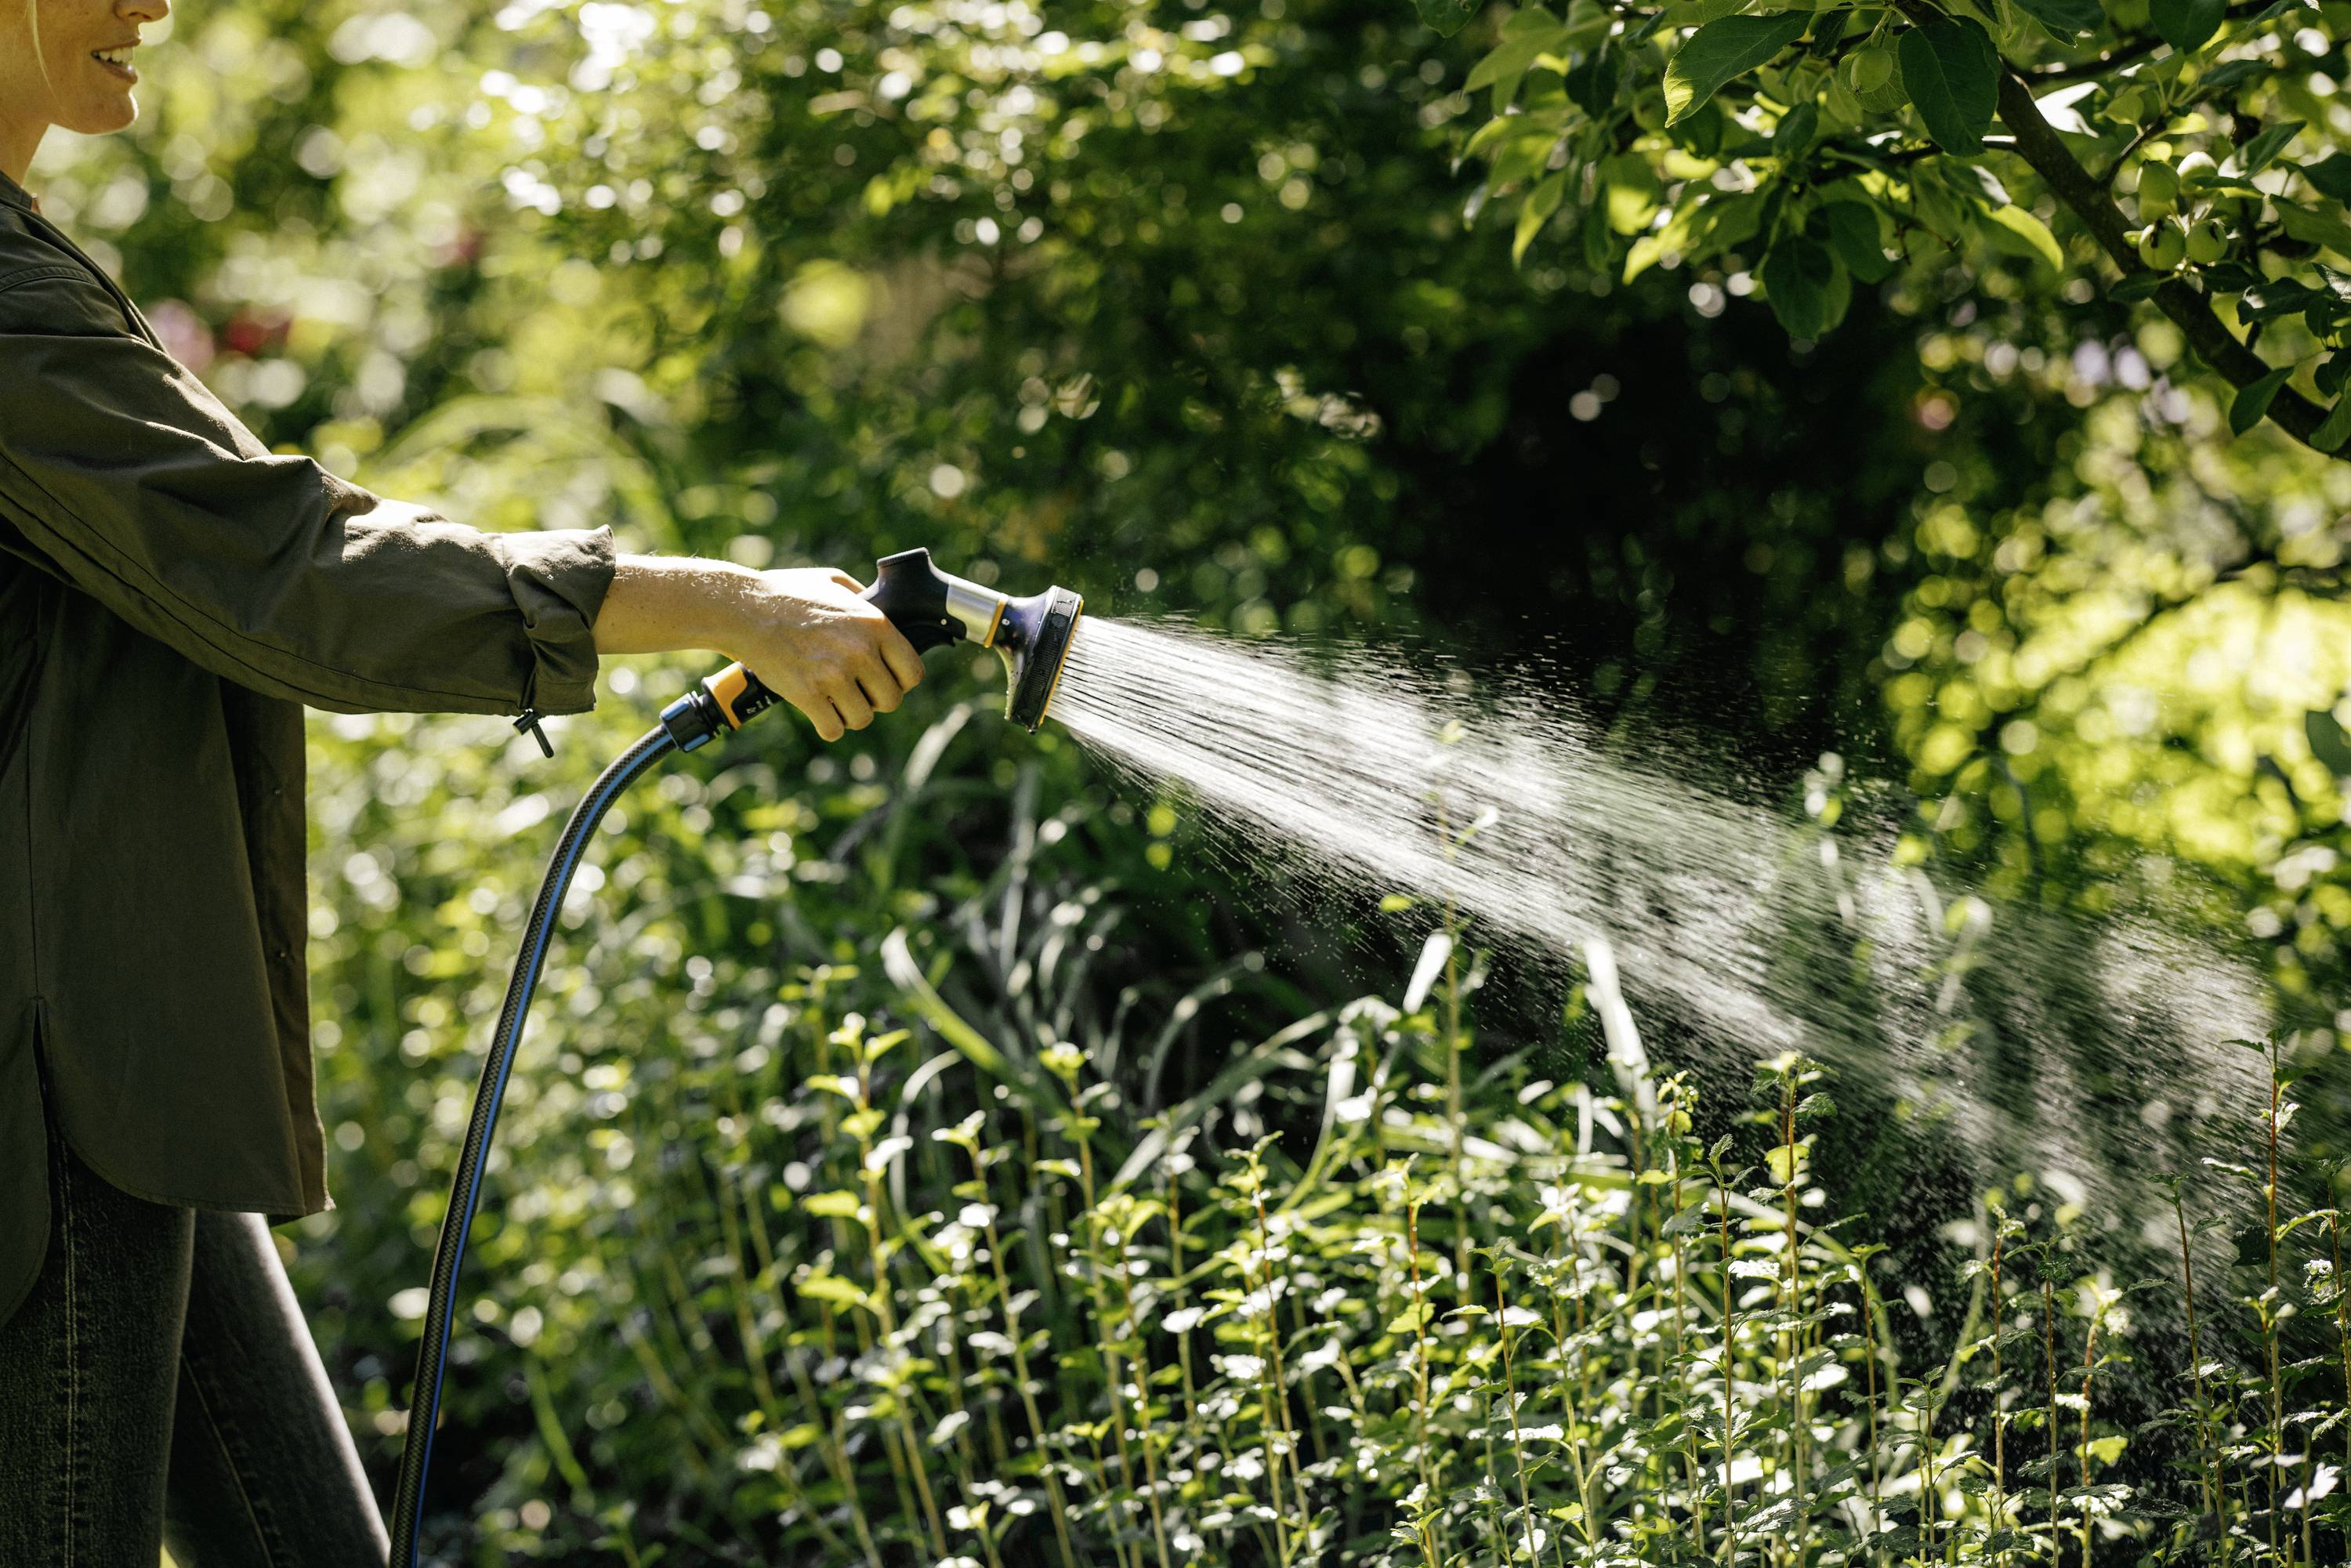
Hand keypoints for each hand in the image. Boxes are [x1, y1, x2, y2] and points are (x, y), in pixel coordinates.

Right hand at [728, 567, 925, 741]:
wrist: (742, 609)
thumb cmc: (786, 593)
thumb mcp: (833, 582)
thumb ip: (863, 598)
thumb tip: (879, 610)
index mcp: (875, 624)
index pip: (913, 672)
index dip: (900, 681)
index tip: (884, 680)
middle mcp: (860, 651)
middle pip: (891, 700)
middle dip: (875, 700)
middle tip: (856, 691)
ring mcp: (834, 674)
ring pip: (863, 719)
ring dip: (850, 715)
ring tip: (835, 701)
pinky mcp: (808, 694)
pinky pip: (833, 729)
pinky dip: (827, 725)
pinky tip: (819, 712)